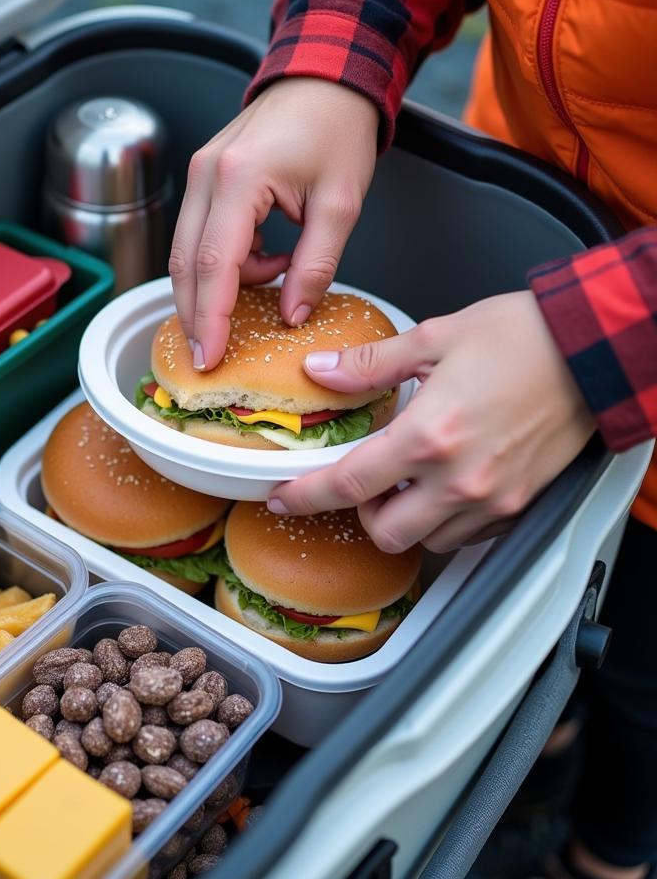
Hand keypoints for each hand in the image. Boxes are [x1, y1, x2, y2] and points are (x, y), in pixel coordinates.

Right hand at [169, 77, 378, 369]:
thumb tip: (291, 315)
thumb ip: (315, 266)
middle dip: (197, 314)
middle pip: (184, 264)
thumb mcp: (341, 205)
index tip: (211, 357)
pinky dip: (224, 262)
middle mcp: (206, 176)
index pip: (213, 265)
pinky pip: (199, 235)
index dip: (210, 318)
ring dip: (218, 285)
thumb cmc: (338, 130)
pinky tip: (267, 257)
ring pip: (186, 253)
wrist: (326, 78)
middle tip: (213, 353)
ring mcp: (199, 174)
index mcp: (239, 179)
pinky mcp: (203, 177)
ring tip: (274, 278)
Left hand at [267, 292, 595, 552]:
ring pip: (428, 541)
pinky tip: (448, 483)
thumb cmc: (524, 338)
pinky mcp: (521, 506)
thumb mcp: (433, 338)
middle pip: (385, 532)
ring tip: (412, 478)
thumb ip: (369, 366)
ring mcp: (493, 498)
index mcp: (429, 436)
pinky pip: (470, 535)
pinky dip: (447, 520)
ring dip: (407, 519)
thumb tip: (321, 371)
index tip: (283, 498)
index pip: (348, 484)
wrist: (595, 348)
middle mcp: (459, 478)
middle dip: (364, 513)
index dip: (305, 496)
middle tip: (368, 479)